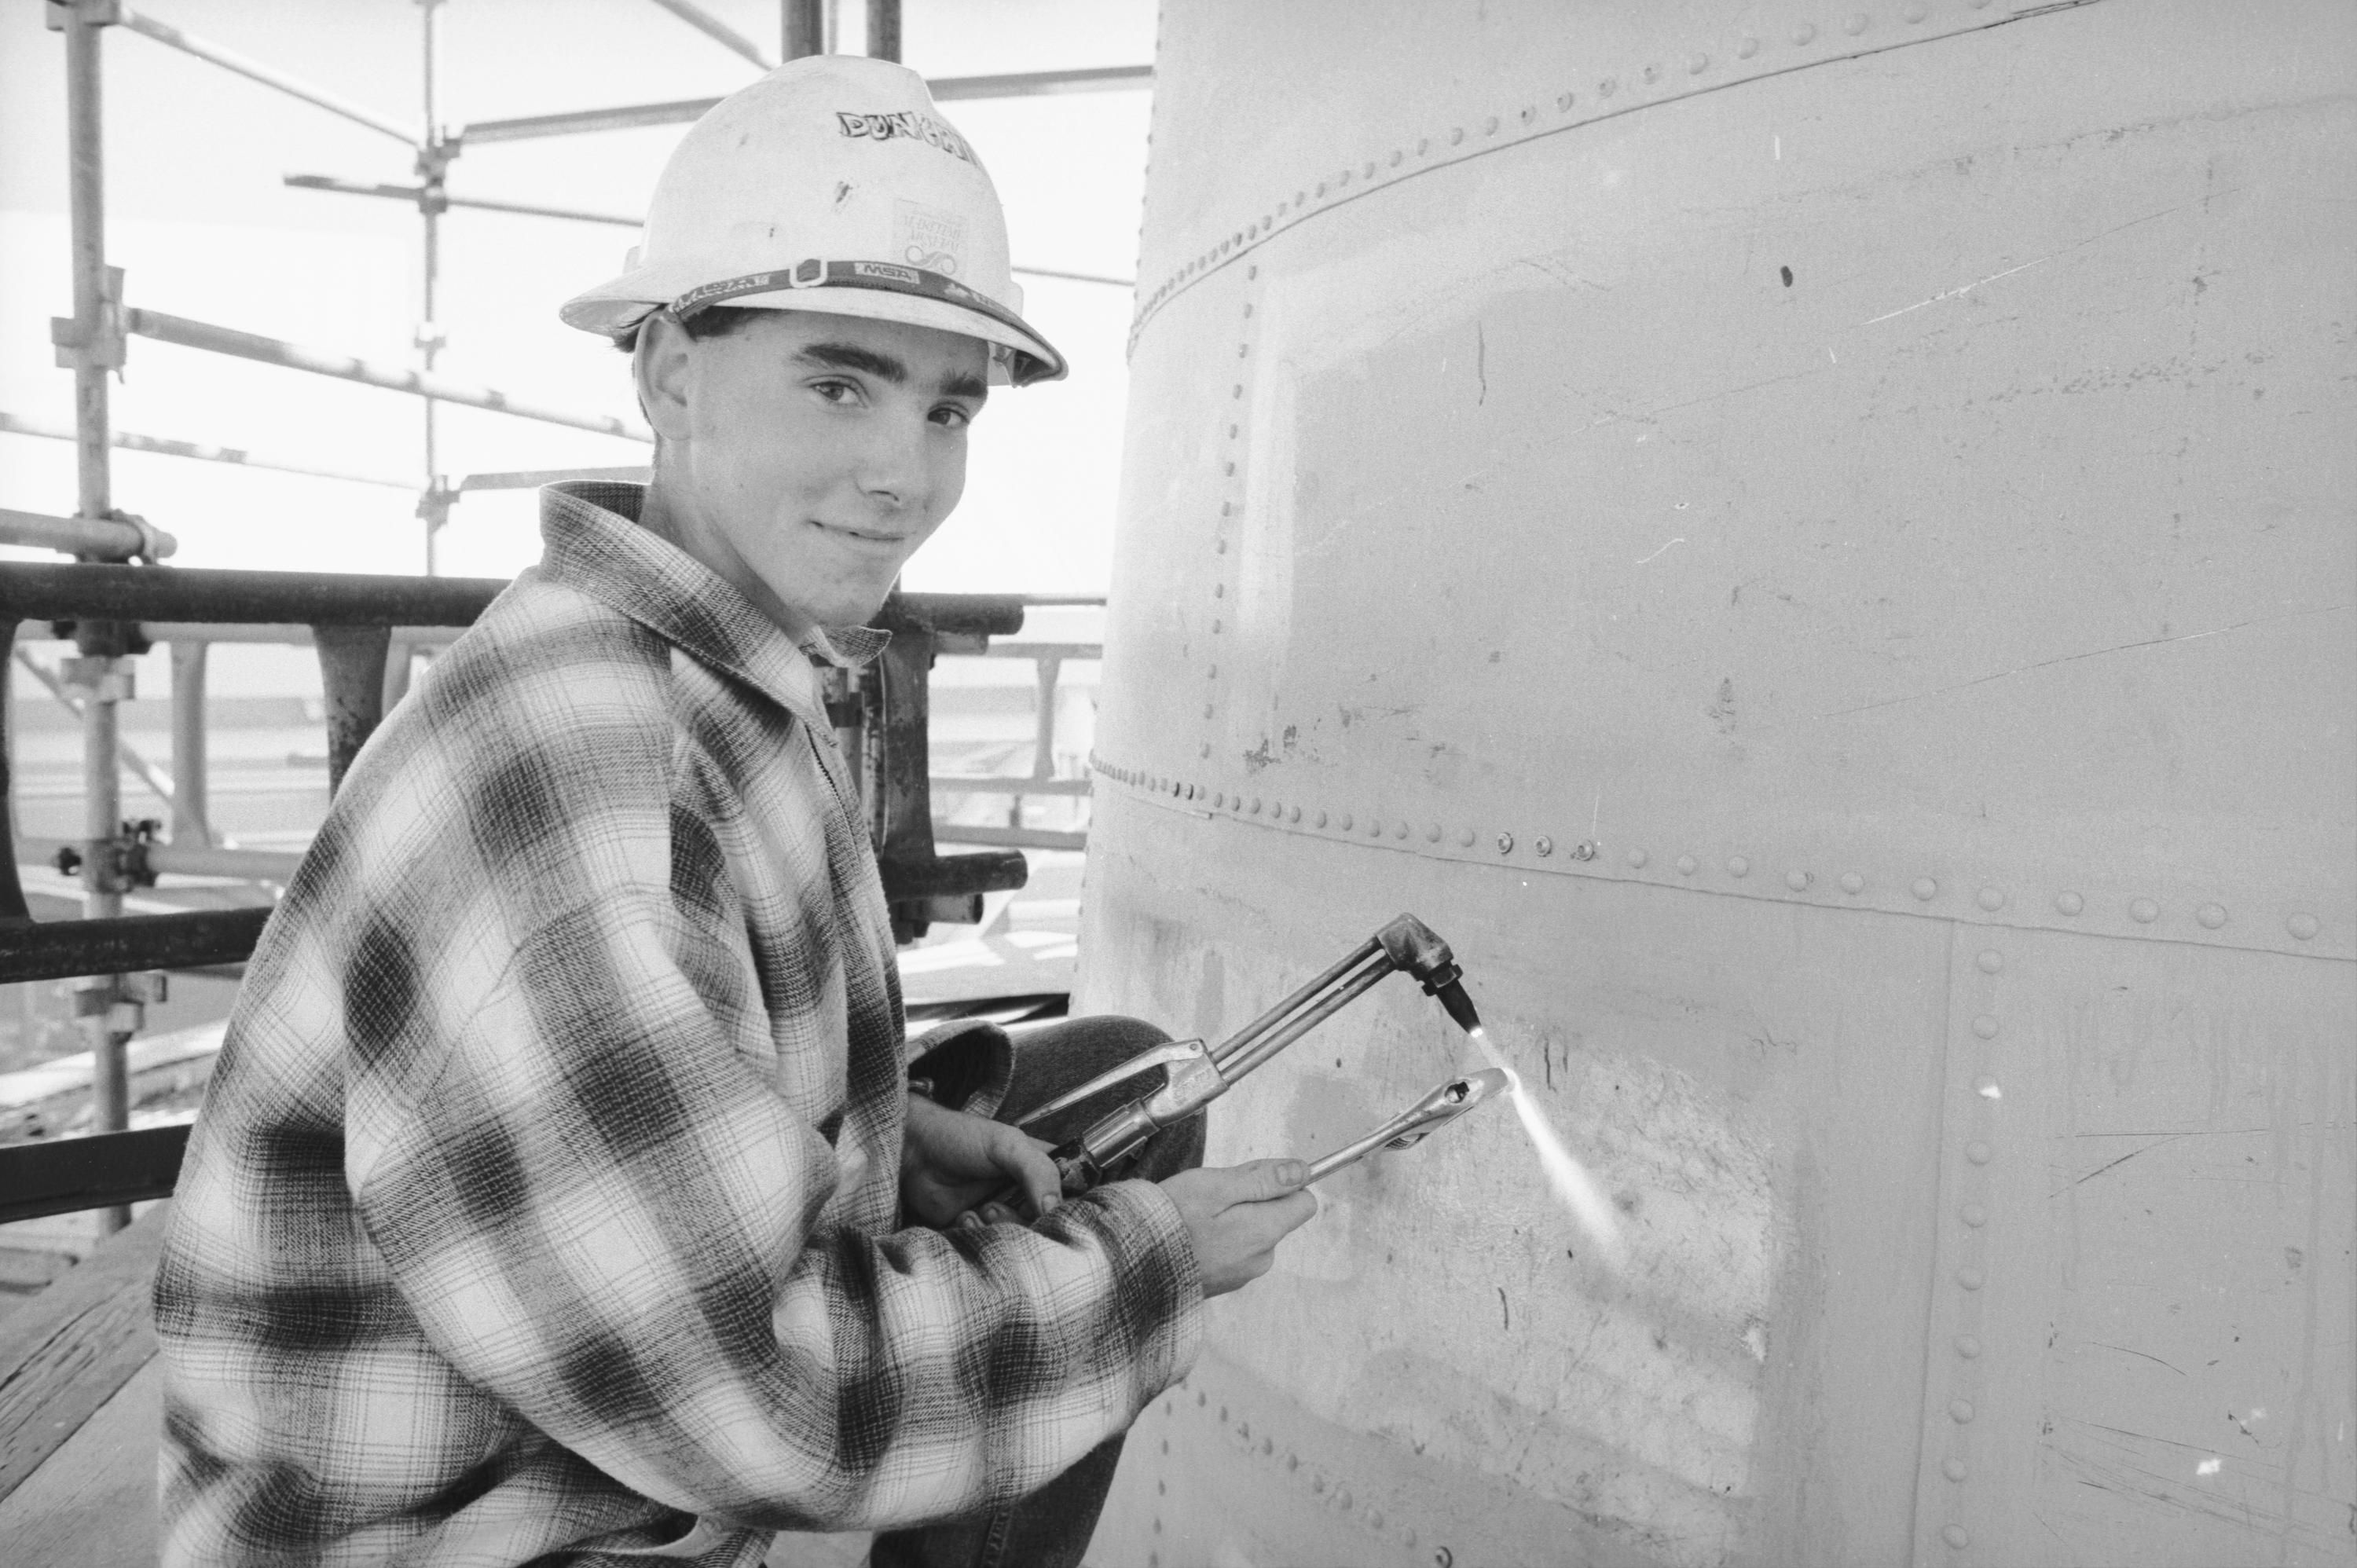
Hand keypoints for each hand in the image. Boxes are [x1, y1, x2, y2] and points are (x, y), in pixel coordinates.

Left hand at [900, 1092, 1061, 1228]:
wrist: (914, 1152)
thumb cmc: (961, 1138)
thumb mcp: (1006, 1144)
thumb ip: (1037, 1171)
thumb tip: (1052, 1208)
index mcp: (1041, 1171)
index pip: (1070, 1198)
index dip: (1063, 1211)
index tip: (1047, 1214)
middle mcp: (1026, 1195)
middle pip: (1045, 1227)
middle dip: (1024, 1224)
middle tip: (998, 1206)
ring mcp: (1002, 1214)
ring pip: (1018, 1241)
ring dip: (998, 1228)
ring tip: (980, 1210)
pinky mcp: (978, 1230)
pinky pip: (988, 1247)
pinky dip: (976, 1235)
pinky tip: (964, 1217)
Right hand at [1159, 1160, 1318, 1296]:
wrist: (1130, 1265)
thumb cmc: (1169, 1220)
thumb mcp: (1215, 1186)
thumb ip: (1263, 1179)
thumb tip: (1302, 1172)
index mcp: (1264, 1232)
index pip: (1304, 1202)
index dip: (1282, 1183)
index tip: (1249, 1178)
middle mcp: (1262, 1258)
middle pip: (1277, 1216)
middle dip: (1252, 1199)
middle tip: (1212, 1195)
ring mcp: (1243, 1274)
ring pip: (1254, 1232)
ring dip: (1234, 1219)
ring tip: (1196, 1217)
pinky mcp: (1224, 1282)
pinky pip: (1235, 1250)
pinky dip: (1220, 1239)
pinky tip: (1193, 1235)